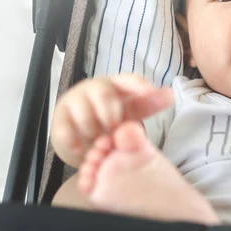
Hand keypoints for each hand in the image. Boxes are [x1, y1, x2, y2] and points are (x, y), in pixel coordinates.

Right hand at [51, 75, 173, 156]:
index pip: (128, 80)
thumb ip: (151, 103)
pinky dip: (75, 142)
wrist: (84, 134)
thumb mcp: (134, 110)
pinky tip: (82, 150)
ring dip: (94, 131)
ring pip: (85, 114)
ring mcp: (75, 102)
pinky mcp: (59, 119)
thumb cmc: (113, 117)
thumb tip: (171, 94)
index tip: (149, 92)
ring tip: (99, 141)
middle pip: (104, 94)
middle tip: (114, 129)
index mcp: (116, 84)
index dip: (139, 85)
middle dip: (111, 114)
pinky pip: (65, 130)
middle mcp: (94, 88)